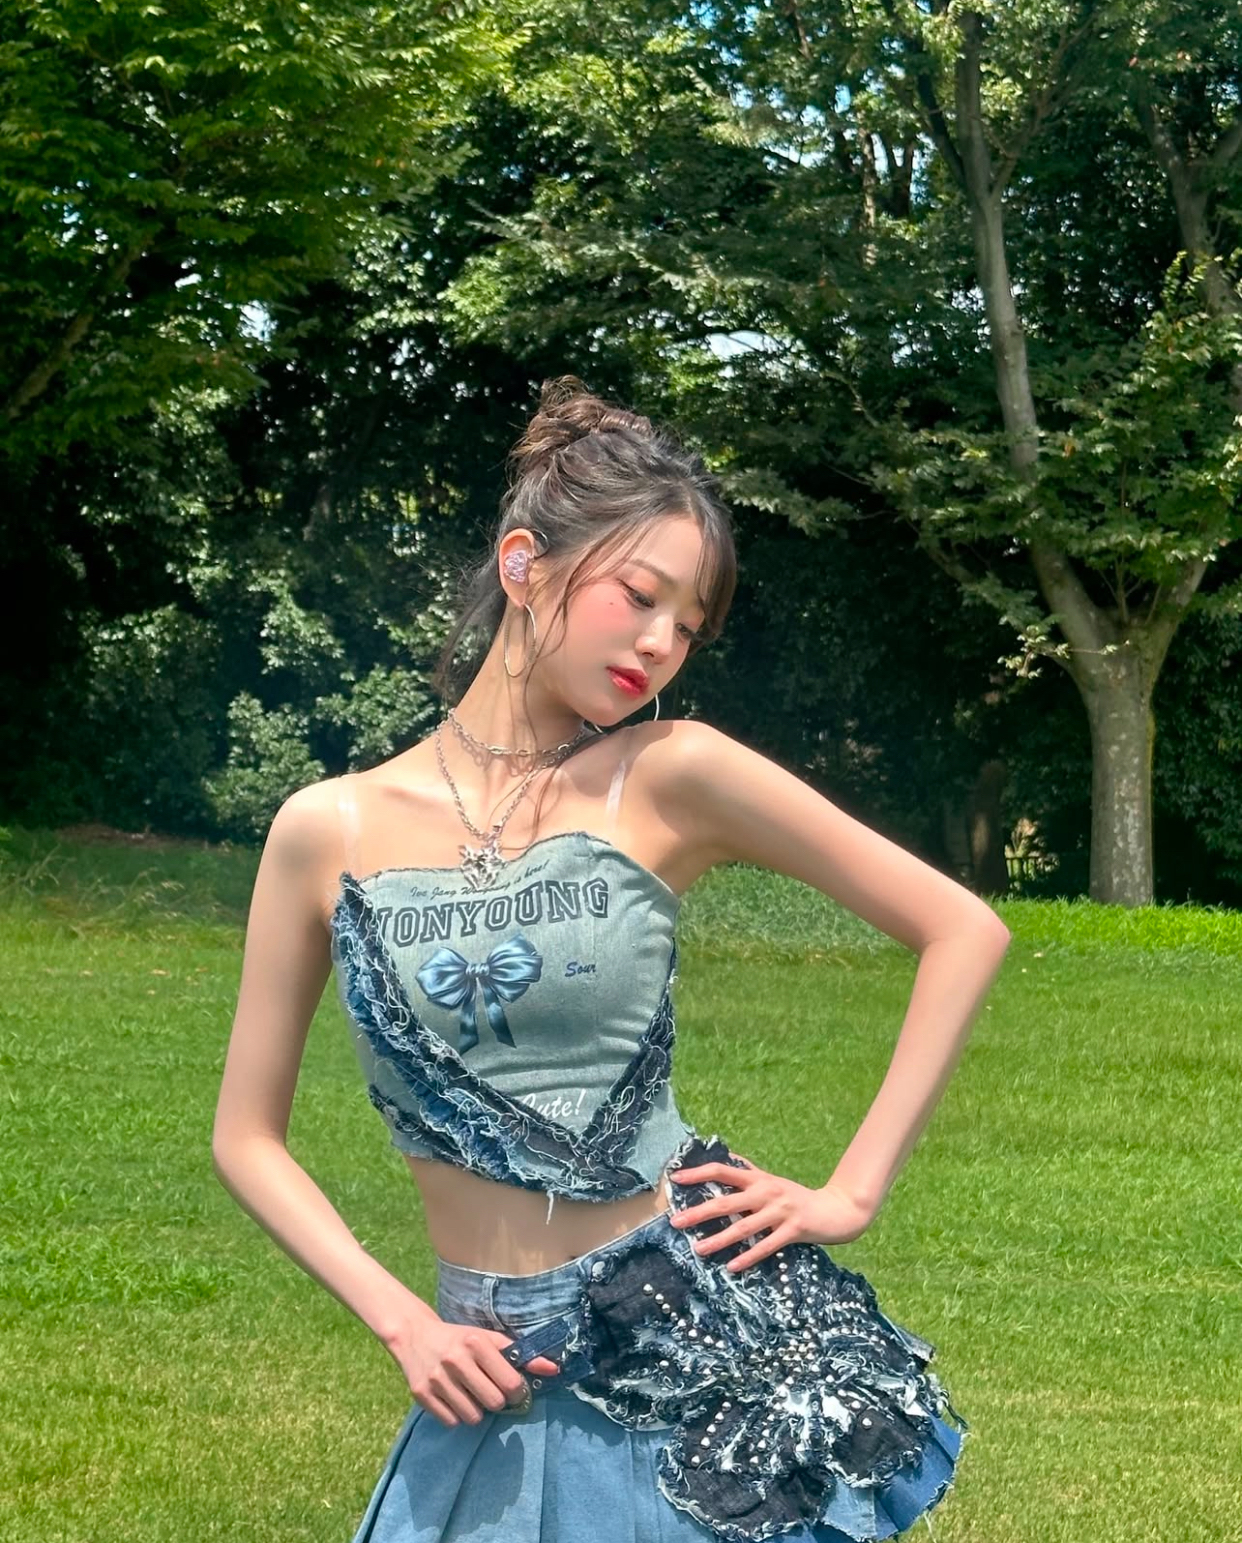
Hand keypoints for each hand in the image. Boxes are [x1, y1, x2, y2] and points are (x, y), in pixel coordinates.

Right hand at [381, 1315, 561, 1427]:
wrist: (414, 1335)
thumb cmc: (460, 1339)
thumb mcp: (489, 1339)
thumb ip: (522, 1355)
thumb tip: (555, 1370)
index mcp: (476, 1343)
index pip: (511, 1384)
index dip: (518, 1392)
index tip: (514, 1388)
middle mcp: (456, 1360)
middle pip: (494, 1403)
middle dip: (497, 1401)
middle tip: (491, 1392)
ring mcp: (437, 1379)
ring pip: (473, 1417)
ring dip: (477, 1410)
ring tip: (471, 1394)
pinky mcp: (422, 1395)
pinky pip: (452, 1422)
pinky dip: (457, 1415)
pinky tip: (454, 1399)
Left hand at [669, 1154, 875, 1273]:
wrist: (835, 1209)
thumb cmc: (798, 1196)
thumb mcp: (772, 1180)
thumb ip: (750, 1171)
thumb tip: (730, 1157)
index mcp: (758, 1179)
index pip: (722, 1170)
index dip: (698, 1173)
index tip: (675, 1178)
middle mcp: (766, 1192)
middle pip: (726, 1201)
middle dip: (699, 1212)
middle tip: (676, 1221)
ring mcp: (779, 1211)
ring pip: (743, 1227)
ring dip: (719, 1239)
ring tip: (698, 1249)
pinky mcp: (793, 1230)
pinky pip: (766, 1246)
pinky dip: (748, 1257)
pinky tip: (732, 1266)